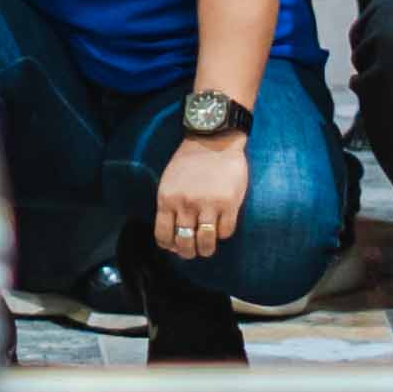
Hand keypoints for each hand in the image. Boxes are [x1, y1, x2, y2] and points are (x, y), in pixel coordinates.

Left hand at [149, 130, 251, 260]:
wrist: (214, 139)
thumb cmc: (189, 161)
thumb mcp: (169, 181)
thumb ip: (168, 206)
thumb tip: (172, 236)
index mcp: (167, 199)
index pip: (163, 236)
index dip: (169, 247)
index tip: (175, 247)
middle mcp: (186, 204)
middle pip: (184, 243)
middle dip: (188, 252)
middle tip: (194, 251)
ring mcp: (208, 204)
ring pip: (206, 242)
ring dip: (206, 249)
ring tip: (208, 247)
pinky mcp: (229, 203)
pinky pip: (226, 231)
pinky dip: (223, 234)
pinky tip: (222, 226)